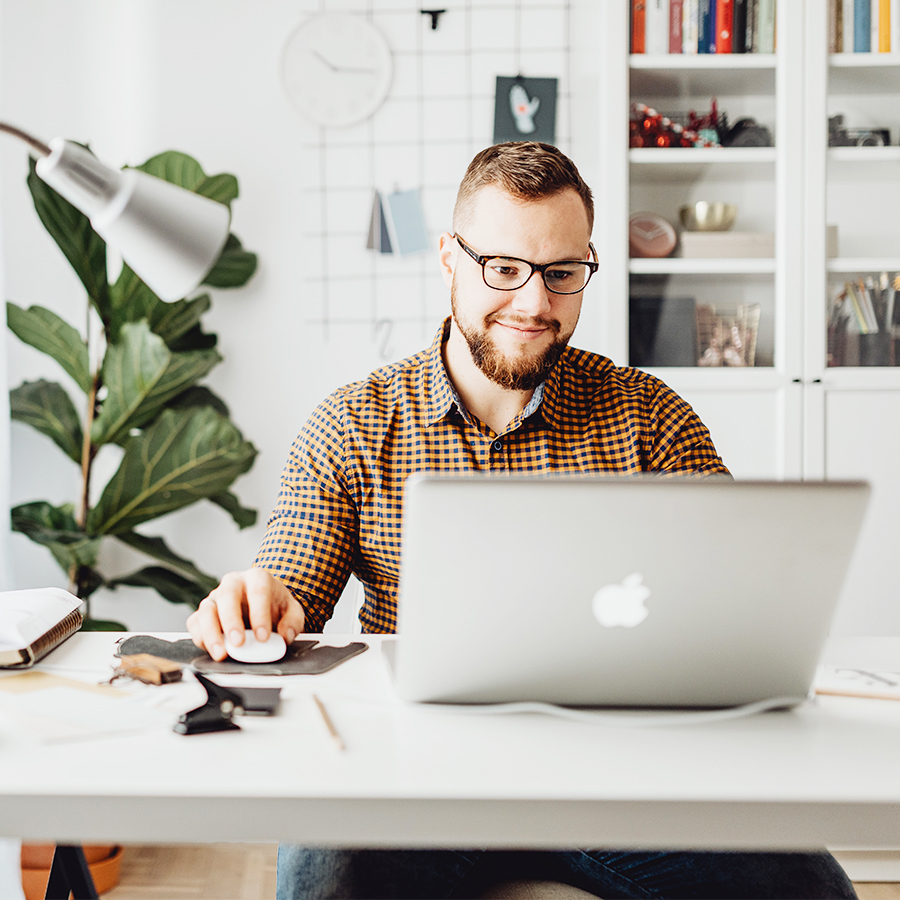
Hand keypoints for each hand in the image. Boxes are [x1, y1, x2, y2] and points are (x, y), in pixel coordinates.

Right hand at [186, 568, 305, 661]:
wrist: (263, 604)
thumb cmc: (275, 605)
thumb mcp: (292, 611)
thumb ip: (292, 622)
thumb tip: (284, 636)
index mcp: (257, 578)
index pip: (258, 591)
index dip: (260, 614)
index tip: (263, 637)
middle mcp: (233, 584)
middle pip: (227, 596)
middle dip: (231, 621)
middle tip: (238, 643)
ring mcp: (215, 597)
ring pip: (206, 610)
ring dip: (211, 633)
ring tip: (221, 653)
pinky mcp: (203, 613)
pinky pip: (195, 623)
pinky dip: (200, 638)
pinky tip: (211, 650)